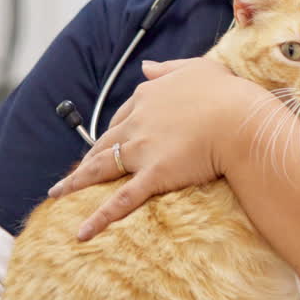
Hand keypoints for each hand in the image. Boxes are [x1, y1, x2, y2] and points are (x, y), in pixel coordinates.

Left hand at [47, 56, 267, 240]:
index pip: (123, 114)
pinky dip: (99, 218)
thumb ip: (168, 67)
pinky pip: (121, 201)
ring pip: (101, 167)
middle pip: (105, 142)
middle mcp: (138, 121)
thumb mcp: (197, 68)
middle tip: (72, 171)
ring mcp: (143, 149)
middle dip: (86, 157)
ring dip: (76, 182)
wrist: (242, 119)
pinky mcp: (153, 175)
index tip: (108, 142)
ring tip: (57, 194)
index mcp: (148, 95)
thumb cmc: (227, 93)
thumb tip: (145, 66)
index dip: (115, 130)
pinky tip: (82, 233)